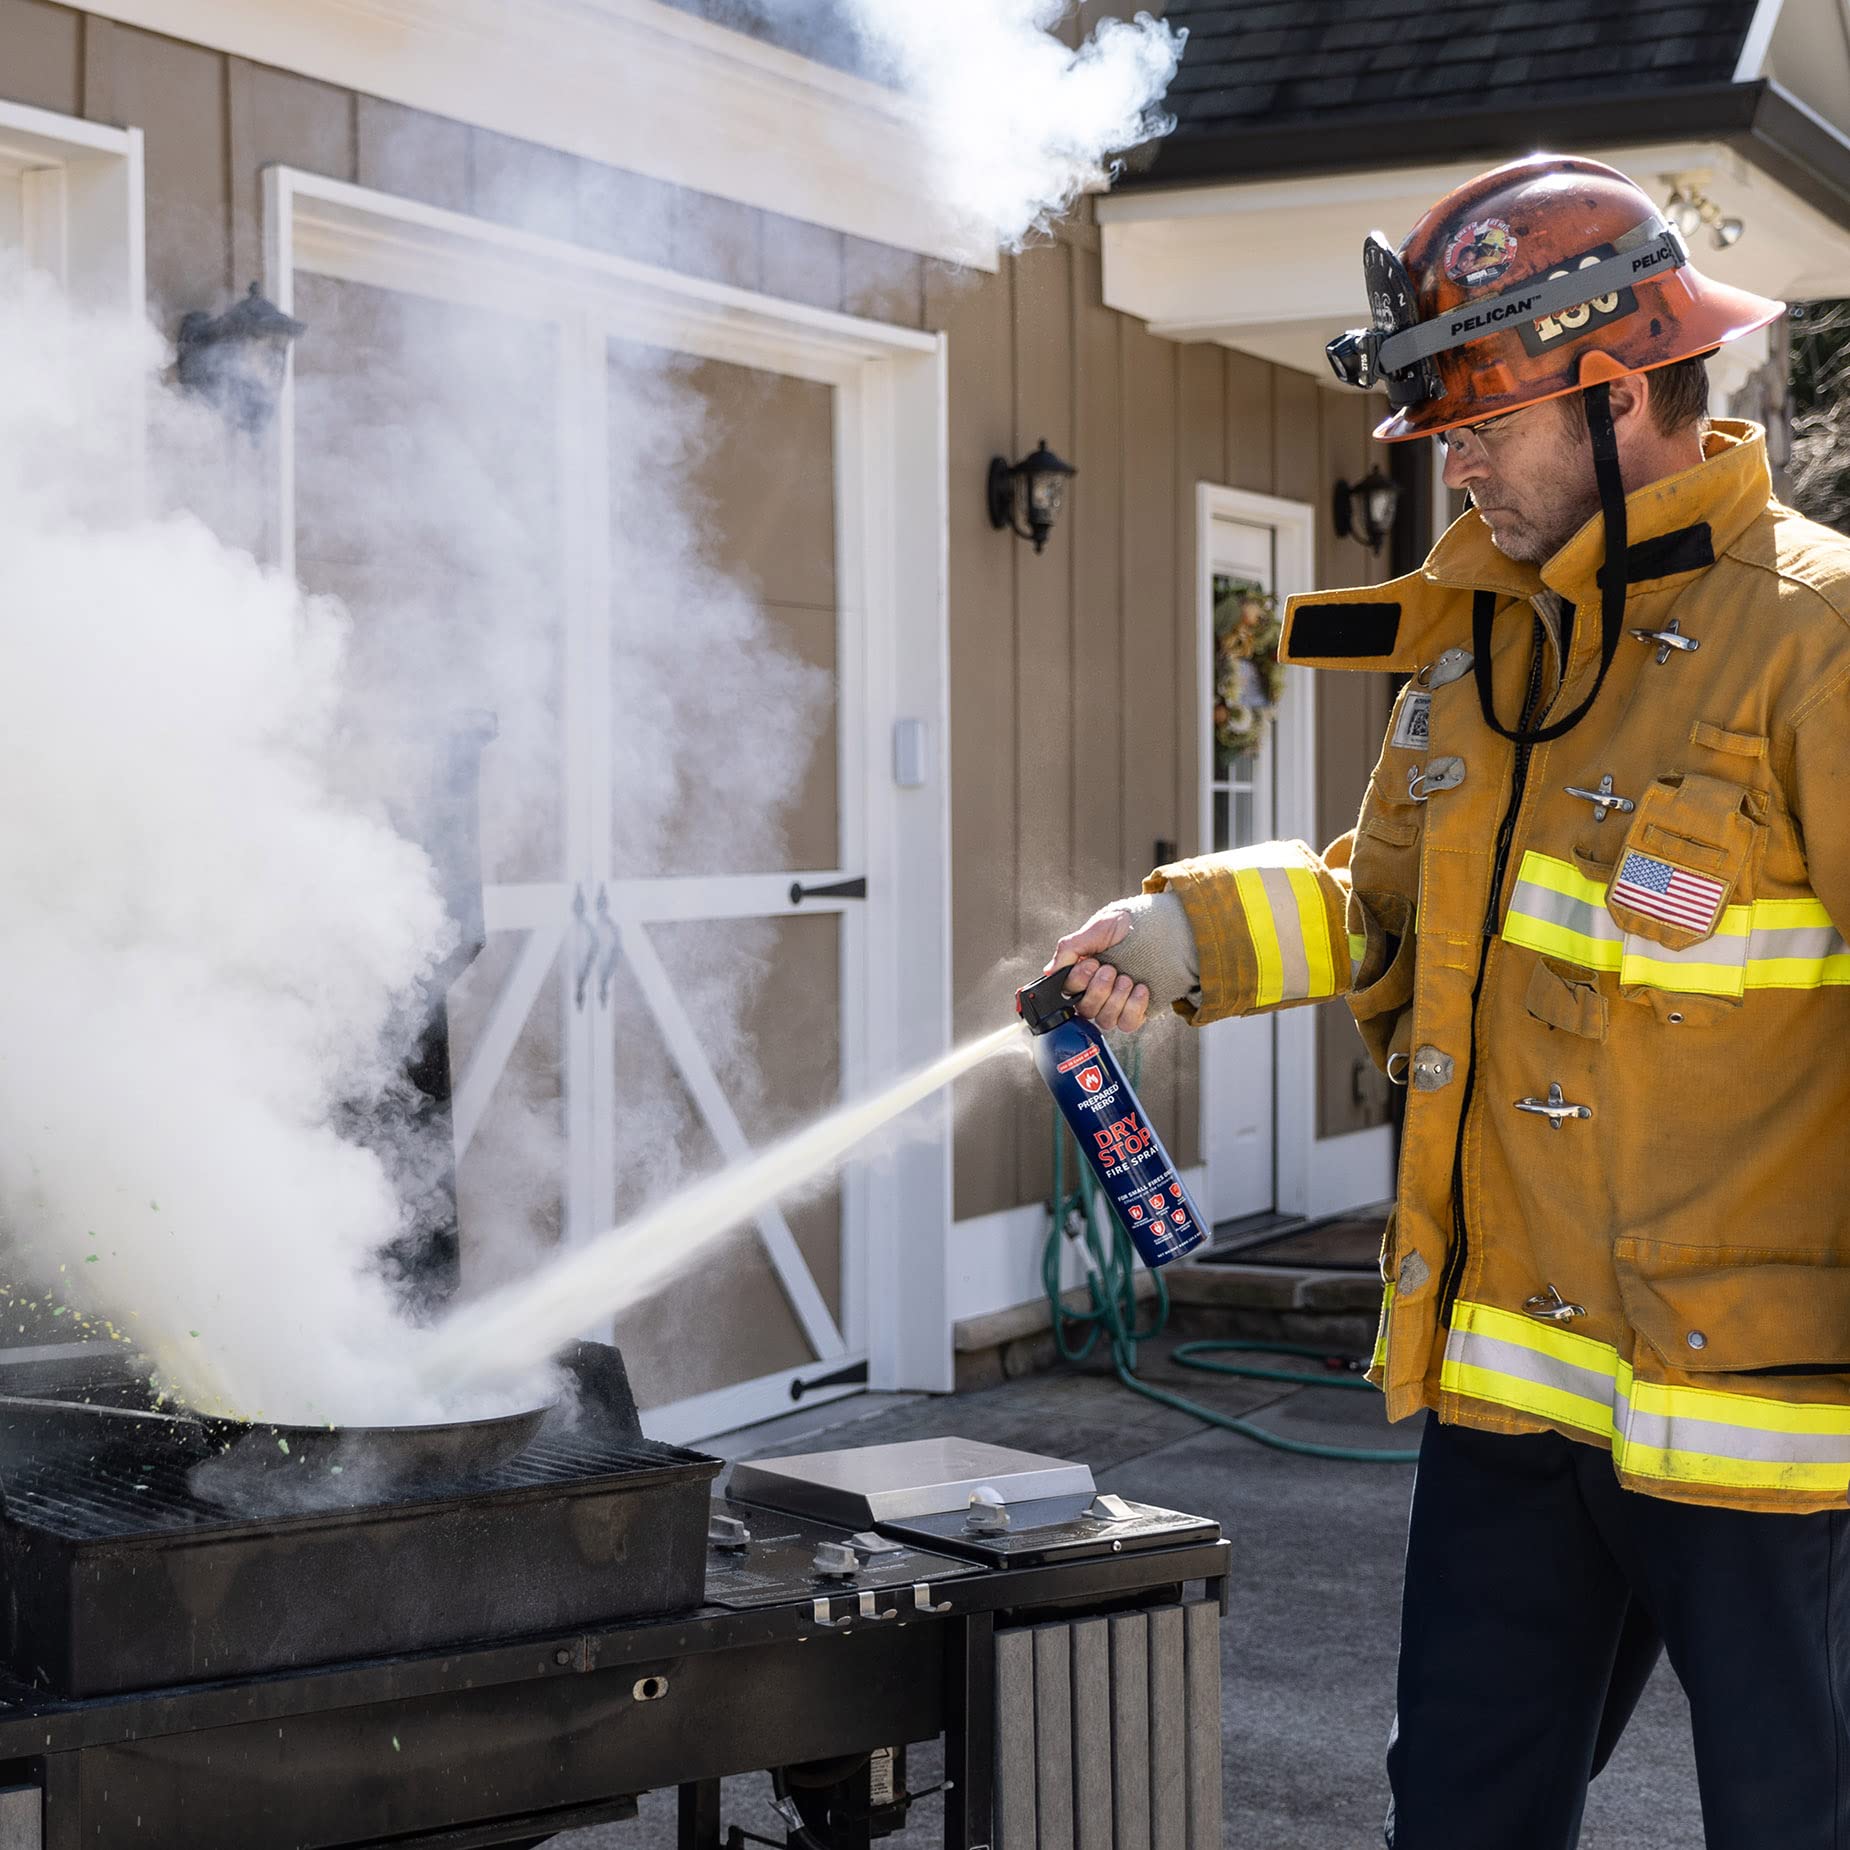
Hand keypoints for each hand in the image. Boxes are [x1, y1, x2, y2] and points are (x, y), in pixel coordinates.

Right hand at [1045, 906, 1151, 1032]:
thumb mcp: (1096, 929)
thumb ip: (1070, 948)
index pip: (1068, 992)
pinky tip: (1140, 988)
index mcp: (1082, 972)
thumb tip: (1049, 971)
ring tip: (1126, 978)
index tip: (1092, 963)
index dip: (1079, 981)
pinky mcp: (1136, 1011)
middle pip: (1086, 1010)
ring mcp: (1117, 1003)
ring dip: (1116, 999)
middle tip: (1111, 969)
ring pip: (1106, 1020)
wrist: (1163, 928)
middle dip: (1098, 989)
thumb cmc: (1127, 924)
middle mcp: (1097, 991)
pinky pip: (1128, 1024)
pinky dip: (1133, 1008)